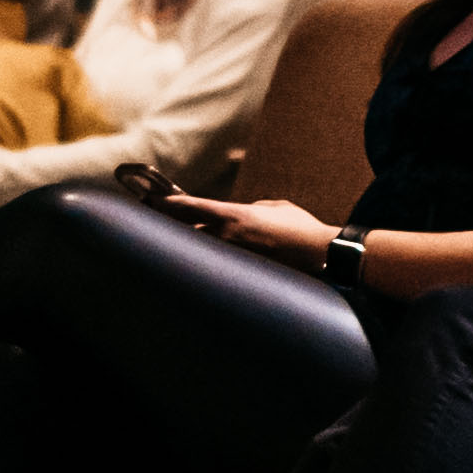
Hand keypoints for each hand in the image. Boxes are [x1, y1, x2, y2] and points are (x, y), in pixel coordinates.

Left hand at [159, 190, 339, 266]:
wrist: (318, 253)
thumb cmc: (301, 227)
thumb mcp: (276, 207)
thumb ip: (255, 208)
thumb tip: (247, 213)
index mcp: (234, 215)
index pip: (193, 207)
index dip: (170, 203)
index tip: (153, 200)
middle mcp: (228, 237)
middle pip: (188, 231)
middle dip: (171, 226)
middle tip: (155, 221)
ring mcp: (233, 256)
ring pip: (201, 250)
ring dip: (189, 246)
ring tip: (172, 244)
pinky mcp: (242, 271)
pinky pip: (218, 264)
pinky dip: (209, 262)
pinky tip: (202, 264)